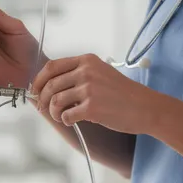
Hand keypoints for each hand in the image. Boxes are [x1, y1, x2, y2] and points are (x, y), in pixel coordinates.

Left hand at [30, 54, 164, 134]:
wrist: (146, 107)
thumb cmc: (122, 93)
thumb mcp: (101, 73)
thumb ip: (78, 74)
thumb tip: (48, 84)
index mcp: (87, 60)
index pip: (51, 66)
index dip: (38, 80)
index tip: (36, 91)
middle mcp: (86, 71)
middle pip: (50, 84)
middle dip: (42, 99)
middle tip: (44, 109)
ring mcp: (89, 89)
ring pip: (55, 100)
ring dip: (53, 112)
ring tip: (60, 116)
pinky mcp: (92, 107)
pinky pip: (66, 115)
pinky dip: (65, 120)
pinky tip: (72, 121)